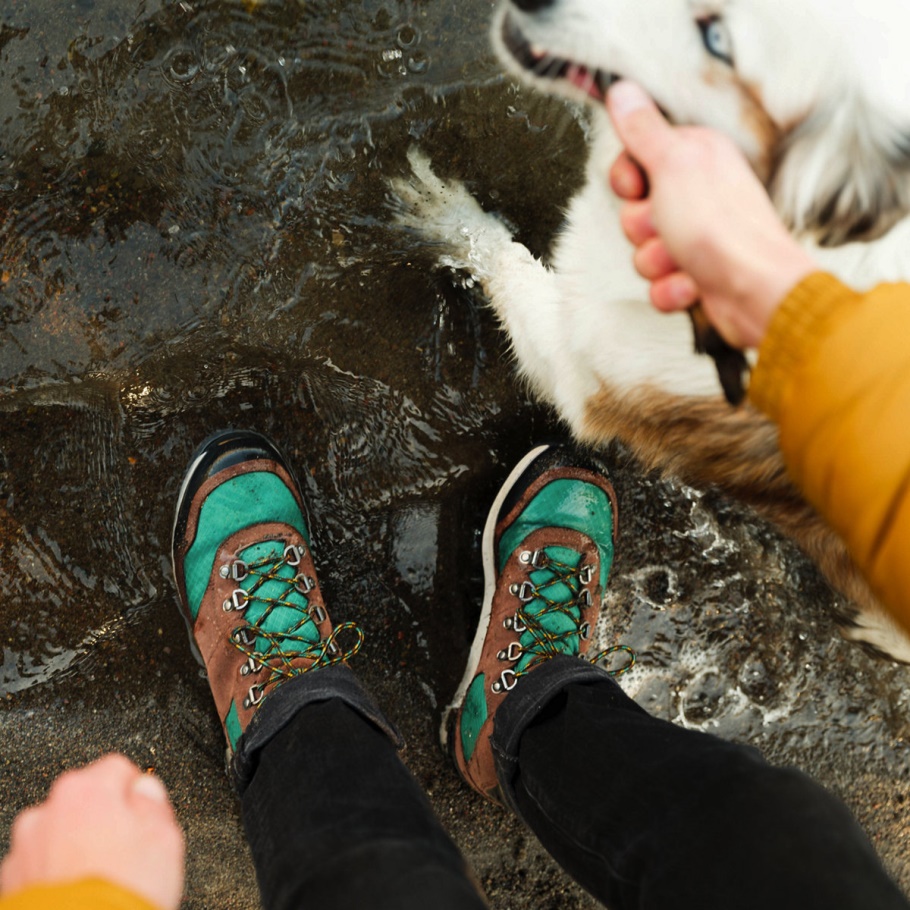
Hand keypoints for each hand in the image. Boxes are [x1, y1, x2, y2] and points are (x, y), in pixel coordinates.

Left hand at [0, 754, 184, 909]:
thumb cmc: (122, 891)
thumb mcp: (165, 837)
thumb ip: (154, 800)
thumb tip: (146, 791)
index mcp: (87, 789)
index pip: (118, 769)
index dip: (136, 794)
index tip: (145, 814)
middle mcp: (49, 810)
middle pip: (86, 801)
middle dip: (105, 820)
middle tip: (127, 850)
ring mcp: (26, 846)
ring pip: (61, 833)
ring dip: (78, 846)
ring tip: (101, 876)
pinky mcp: (13, 880)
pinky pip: (43, 863)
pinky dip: (58, 871)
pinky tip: (80, 889)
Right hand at [605, 80, 816, 348]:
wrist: (755, 291)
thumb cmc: (725, 230)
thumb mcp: (674, 164)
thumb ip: (643, 129)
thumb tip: (623, 91)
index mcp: (695, 157)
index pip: (634, 161)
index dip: (627, 181)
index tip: (639, 188)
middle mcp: (697, 194)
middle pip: (634, 211)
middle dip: (643, 228)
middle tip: (667, 225)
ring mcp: (695, 236)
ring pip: (643, 251)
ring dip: (656, 262)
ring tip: (685, 259)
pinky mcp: (694, 272)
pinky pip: (657, 283)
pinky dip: (669, 288)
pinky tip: (692, 283)